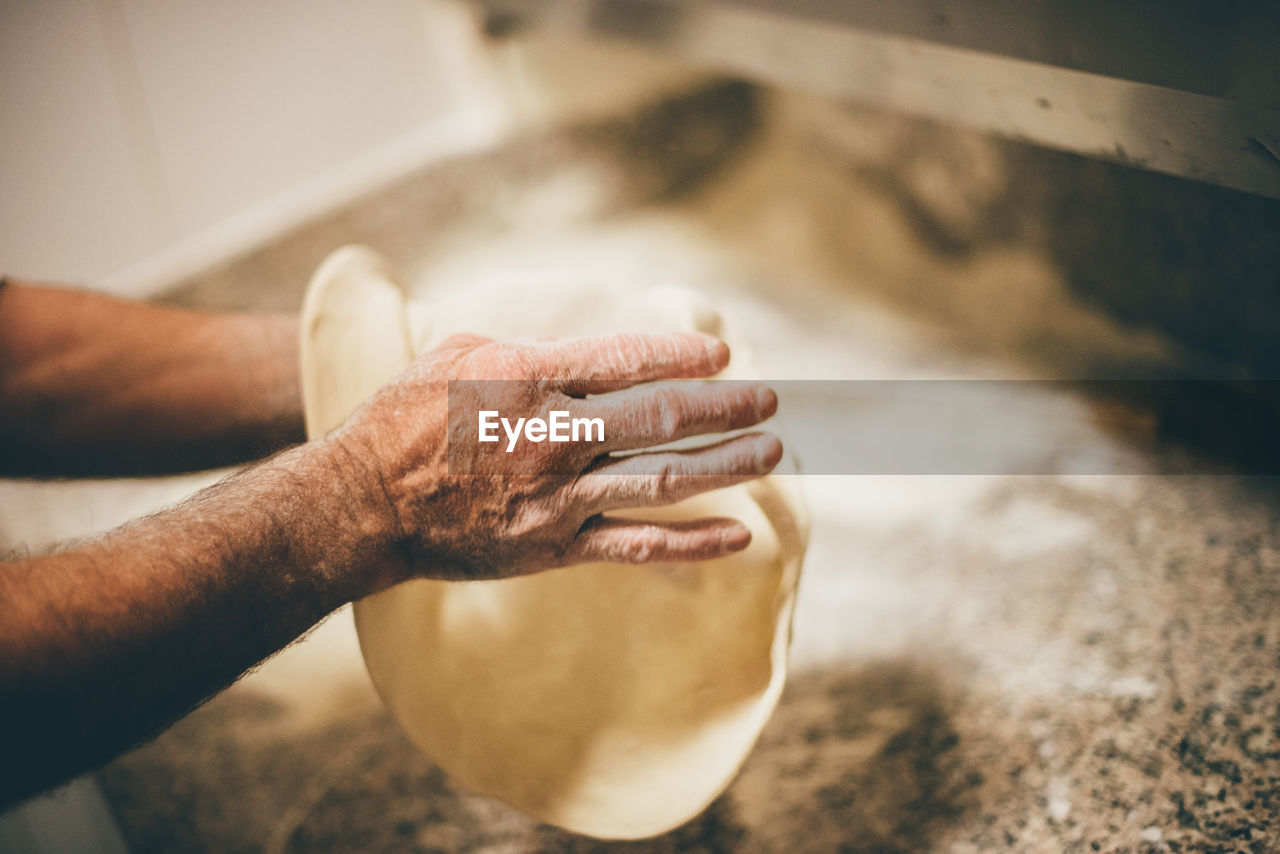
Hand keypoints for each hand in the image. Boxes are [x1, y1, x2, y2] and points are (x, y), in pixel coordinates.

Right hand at [324, 331, 781, 586]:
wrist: (366, 505)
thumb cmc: (407, 418)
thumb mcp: (460, 354)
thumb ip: (530, 351)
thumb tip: (585, 353)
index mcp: (528, 378)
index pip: (628, 360)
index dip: (685, 355)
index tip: (723, 355)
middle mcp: (551, 436)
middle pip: (661, 419)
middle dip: (726, 407)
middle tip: (769, 399)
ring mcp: (556, 497)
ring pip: (662, 481)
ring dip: (726, 465)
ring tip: (772, 450)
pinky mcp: (555, 546)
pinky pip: (637, 546)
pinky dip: (691, 543)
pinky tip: (739, 535)